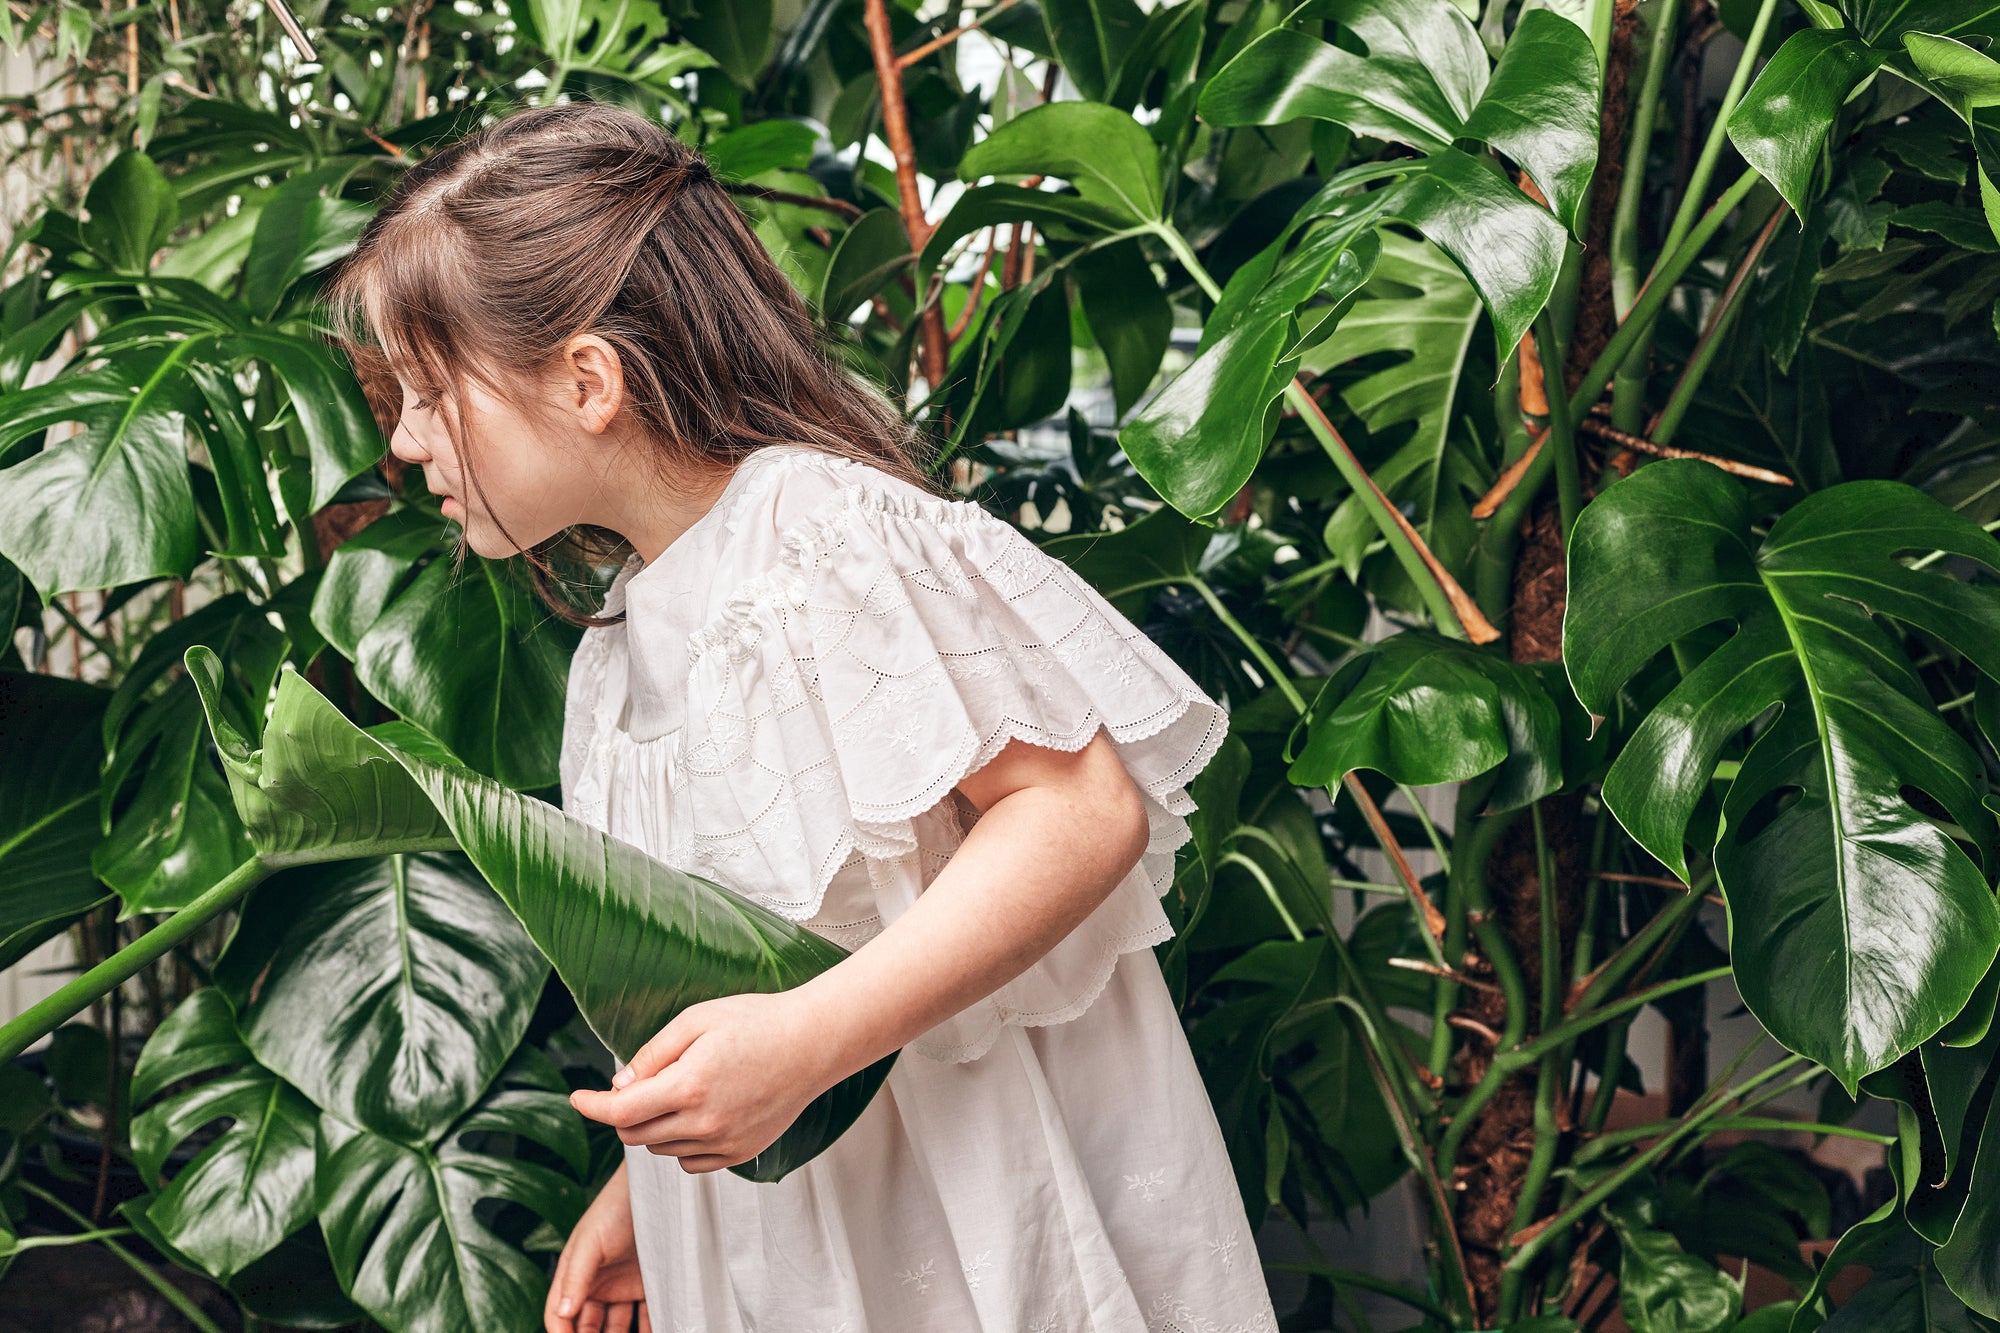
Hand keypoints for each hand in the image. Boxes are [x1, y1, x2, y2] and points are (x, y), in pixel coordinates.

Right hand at [545, 1161, 650, 1332]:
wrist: (657, 1188)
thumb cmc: (615, 1207)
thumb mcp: (590, 1240)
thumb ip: (575, 1277)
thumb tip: (562, 1312)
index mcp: (574, 1275)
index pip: (560, 1315)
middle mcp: (596, 1285)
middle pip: (587, 1327)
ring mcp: (622, 1287)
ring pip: (617, 1328)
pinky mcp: (649, 1286)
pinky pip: (646, 1318)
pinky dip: (649, 1330)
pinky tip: (659, 1332)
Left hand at [568, 990, 839, 1172]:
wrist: (814, 1043)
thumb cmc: (757, 1021)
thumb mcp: (697, 1020)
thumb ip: (652, 1054)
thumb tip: (619, 1085)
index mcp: (689, 1086)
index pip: (620, 1110)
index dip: (591, 1105)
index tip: (577, 1098)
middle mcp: (704, 1122)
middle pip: (635, 1135)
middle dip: (621, 1113)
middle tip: (636, 1085)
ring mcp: (725, 1142)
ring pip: (661, 1149)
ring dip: (653, 1126)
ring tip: (677, 1091)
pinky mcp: (741, 1153)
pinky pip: (691, 1161)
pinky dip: (681, 1144)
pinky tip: (697, 1115)